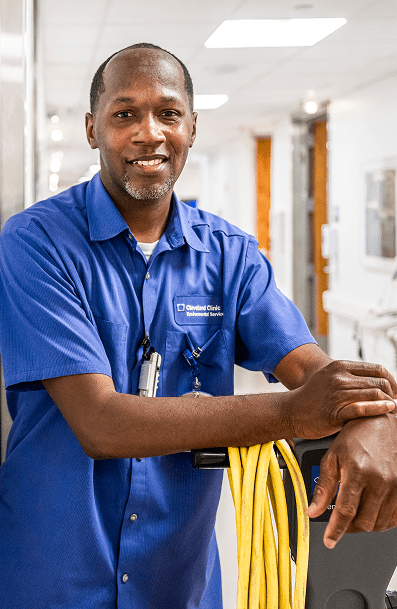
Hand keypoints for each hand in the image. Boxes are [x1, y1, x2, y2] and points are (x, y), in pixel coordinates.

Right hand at [289, 360, 396, 438]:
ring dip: (390, 402)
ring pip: (375, 394)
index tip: (395, 391)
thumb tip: (378, 379)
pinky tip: (387, 410)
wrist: (291, 411)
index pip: (378, 369)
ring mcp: (337, 394)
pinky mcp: (335, 412)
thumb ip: (351, 376)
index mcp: (340, 366)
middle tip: (396, 402)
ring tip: (393, 409)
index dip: (392, 380)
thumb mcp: (330, 376)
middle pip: (380, 382)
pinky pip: (364, 408)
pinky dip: (380, 408)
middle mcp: (339, 377)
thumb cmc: (313, 396)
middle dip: (393, 393)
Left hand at [307, 414, 396, 547]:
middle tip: (341, 522)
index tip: (329, 541)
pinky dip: (382, 520)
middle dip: (349, 528)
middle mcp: (380, 480)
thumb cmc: (355, 436)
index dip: (336, 530)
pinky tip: (372, 510)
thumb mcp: (332, 457)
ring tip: (355, 514)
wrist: (381, 423)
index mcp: (358, 471)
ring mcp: (396, 485)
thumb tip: (312, 511)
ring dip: (365, 525)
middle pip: (364, 522)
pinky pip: (395, 517)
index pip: (346, 511)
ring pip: (380, 523)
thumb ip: (323, 487)